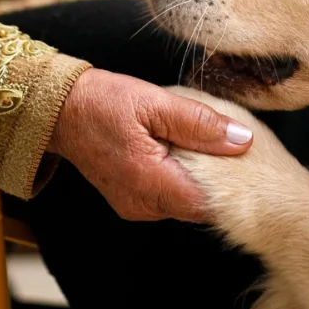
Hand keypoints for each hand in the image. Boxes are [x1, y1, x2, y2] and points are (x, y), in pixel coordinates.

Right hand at [48, 68, 253, 222]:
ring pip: (184, 202)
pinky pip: (168, 197)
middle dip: (219, 182)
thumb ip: (201, 123)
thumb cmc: (104, 102)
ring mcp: (136, 206)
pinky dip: (181, 178)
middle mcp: (142, 204)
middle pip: (198, 206)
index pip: (208, 204)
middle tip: (230, 148)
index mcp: (149, 182)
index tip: (247, 163)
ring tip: (206, 146)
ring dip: (199, 179)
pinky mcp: (132, 199)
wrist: (61, 110)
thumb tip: (242, 140)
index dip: (233, 186)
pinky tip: (183, 152)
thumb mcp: (156, 103)